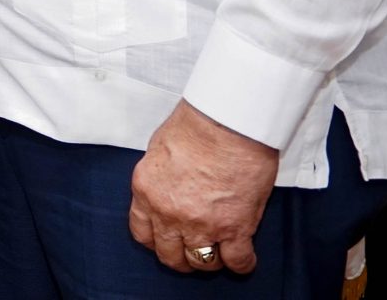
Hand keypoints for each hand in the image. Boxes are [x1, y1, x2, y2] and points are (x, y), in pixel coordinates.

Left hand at [128, 100, 276, 273]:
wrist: (226, 123)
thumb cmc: (196, 127)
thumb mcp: (159, 151)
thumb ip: (161, 178)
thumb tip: (169, 187)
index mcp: (146, 191)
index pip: (142, 233)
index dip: (157, 240)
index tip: (168, 239)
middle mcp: (168, 213)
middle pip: (169, 255)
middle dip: (181, 256)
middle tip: (194, 249)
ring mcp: (201, 224)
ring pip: (201, 262)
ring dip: (210, 259)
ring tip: (219, 250)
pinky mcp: (234, 227)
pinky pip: (237, 261)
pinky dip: (242, 263)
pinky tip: (244, 255)